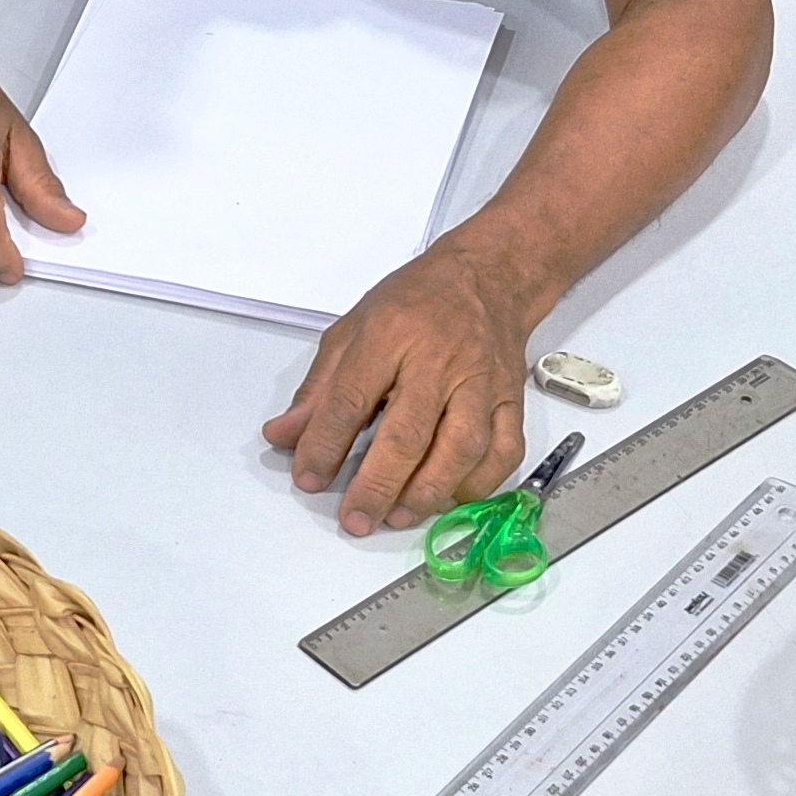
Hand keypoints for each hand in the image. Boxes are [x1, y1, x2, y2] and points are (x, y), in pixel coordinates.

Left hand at [260, 243, 534, 534]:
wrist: (487, 277)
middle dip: (377, 484)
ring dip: (428, 491)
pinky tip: (451, 497)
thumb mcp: (352, 330)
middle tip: (356, 518)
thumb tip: (284, 436)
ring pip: (461, 447)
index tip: (308, 477)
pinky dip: (480, 483)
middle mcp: (438, 360)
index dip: (325, 445)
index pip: (350, 399)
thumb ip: (318, 389)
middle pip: (408, 433)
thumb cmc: (416, 302)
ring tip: (398, 515)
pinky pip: (504, 450)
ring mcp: (480, 381)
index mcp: (389, 336)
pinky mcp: (510, 398)